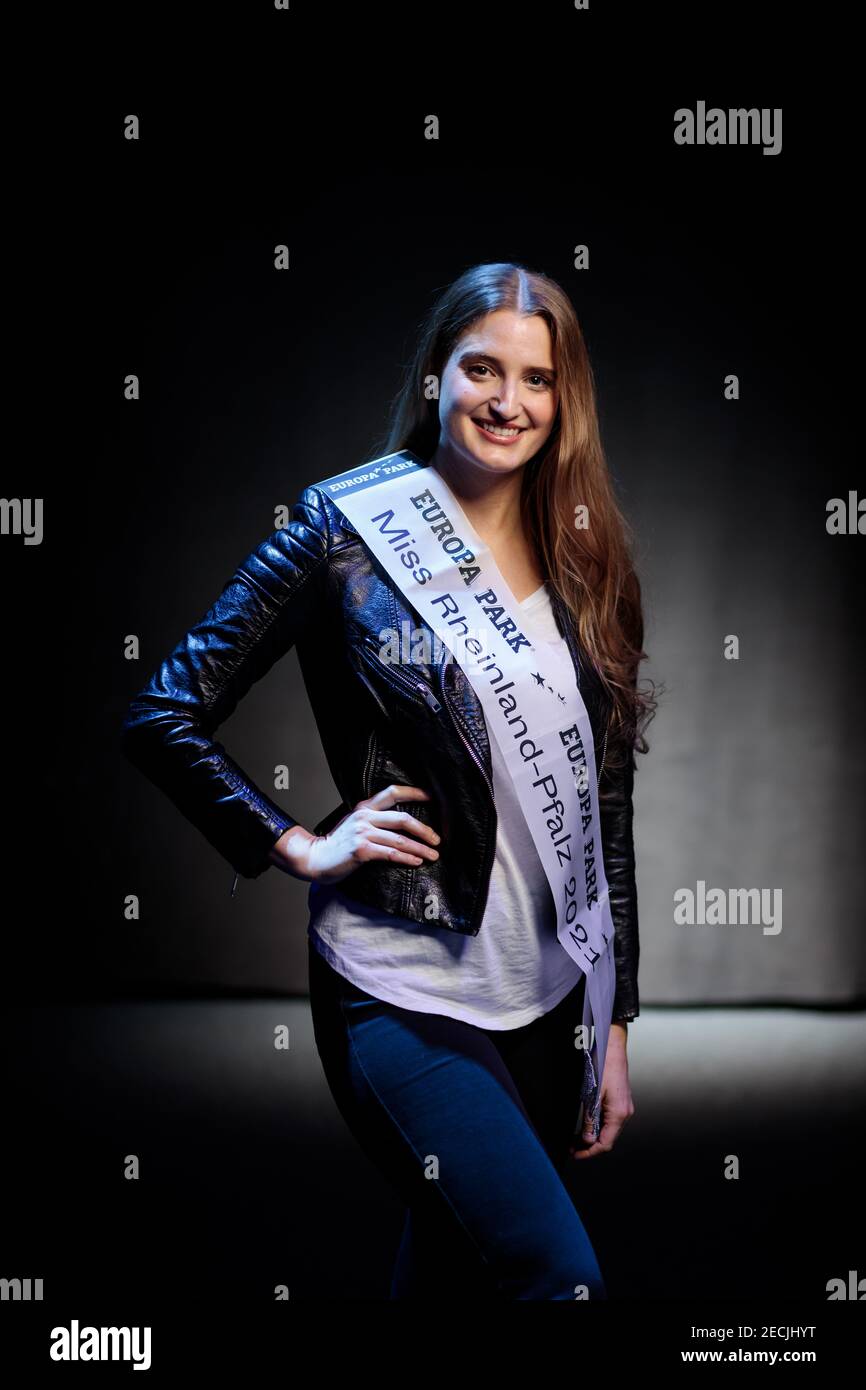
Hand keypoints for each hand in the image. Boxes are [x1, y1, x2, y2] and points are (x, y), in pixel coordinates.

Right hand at [269, 784, 440, 883]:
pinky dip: (406, 858)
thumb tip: (402, 824)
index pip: (393, 793)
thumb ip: (374, 819)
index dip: (415, 793)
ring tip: (433, 855)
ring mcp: (362, 833)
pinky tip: (416, 861)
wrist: (315, 858)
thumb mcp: (355, 824)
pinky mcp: (361, 850)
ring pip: (400, 840)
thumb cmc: (338, 844)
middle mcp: (365, 817)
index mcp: (364, 808)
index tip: (433, 797)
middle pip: (403, 819)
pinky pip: (390, 854)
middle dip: (425, 830)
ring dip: (420, 848)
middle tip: (437, 839)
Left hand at [569, 1023, 633, 1160]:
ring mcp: (625, 1108)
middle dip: (589, 1146)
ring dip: (593, 1137)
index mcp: (619, 1114)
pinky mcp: (621, 1103)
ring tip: (576, 1139)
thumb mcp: (592, 1095)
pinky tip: (587, 1126)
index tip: (576, 1155)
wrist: (612, 1048)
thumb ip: (590, 1119)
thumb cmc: (603, 1067)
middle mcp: (625, 1114)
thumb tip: (588, 1140)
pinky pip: (610, 1121)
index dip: (590, 1152)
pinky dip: (598, 1127)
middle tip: (572, 1148)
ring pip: (609, 1131)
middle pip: (608, 1139)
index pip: (605, 1143)